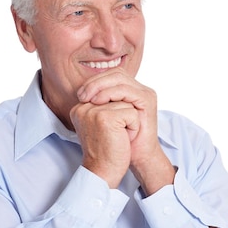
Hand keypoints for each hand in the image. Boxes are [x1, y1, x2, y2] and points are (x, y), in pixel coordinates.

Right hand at [69, 99, 136, 187]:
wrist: (104, 173)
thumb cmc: (106, 150)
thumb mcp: (101, 124)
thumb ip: (104, 106)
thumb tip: (119, 88)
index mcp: (80, 108)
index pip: (107, 92)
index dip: (118, 111)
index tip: (111, 130)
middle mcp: (83, 107)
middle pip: (117, 96)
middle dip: (124, 114)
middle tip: (117, 134)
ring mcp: (93, 111)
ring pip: (126, 104)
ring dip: (130, 121)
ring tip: (118, 136)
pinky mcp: (105, 117)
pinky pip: (132, 113)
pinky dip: (134, 127)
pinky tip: (123, 139)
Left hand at [76, 68, 174, 193]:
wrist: (138, 154)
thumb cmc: (121, 139)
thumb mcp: (107, 117)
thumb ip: (99, 103)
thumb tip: (80, 94)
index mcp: (131, 90)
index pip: (110, 75)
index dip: (94, 81)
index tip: (80, 95)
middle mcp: (139, 88)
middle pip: (115, 73)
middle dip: (96, 82)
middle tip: (82, 95)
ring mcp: (145, 93)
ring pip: (120, 78)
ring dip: (100, 86)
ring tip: (88, 98)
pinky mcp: (147, 100)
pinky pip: (126, 90)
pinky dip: (110, 93)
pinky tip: (98, 102)